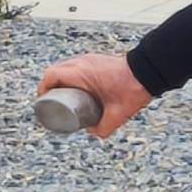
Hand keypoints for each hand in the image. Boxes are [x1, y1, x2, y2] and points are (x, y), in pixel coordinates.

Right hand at [37, 52, 152, 138]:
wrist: (149, 70)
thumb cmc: (133, 88)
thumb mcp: (118, 113)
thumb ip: (104, 128)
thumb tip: (92, 133)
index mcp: (81, 72)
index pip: (51, 76)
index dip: (43, 88)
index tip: (43, 100)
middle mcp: (83, 62)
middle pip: (56, 71)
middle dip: (50, 86)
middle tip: (52, 101)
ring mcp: (90, 58)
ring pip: (66, 67)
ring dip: (61, 80)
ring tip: (63, 96)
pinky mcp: (97, 59)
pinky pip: (76, 65)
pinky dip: (71, 75)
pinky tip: (76, 88)